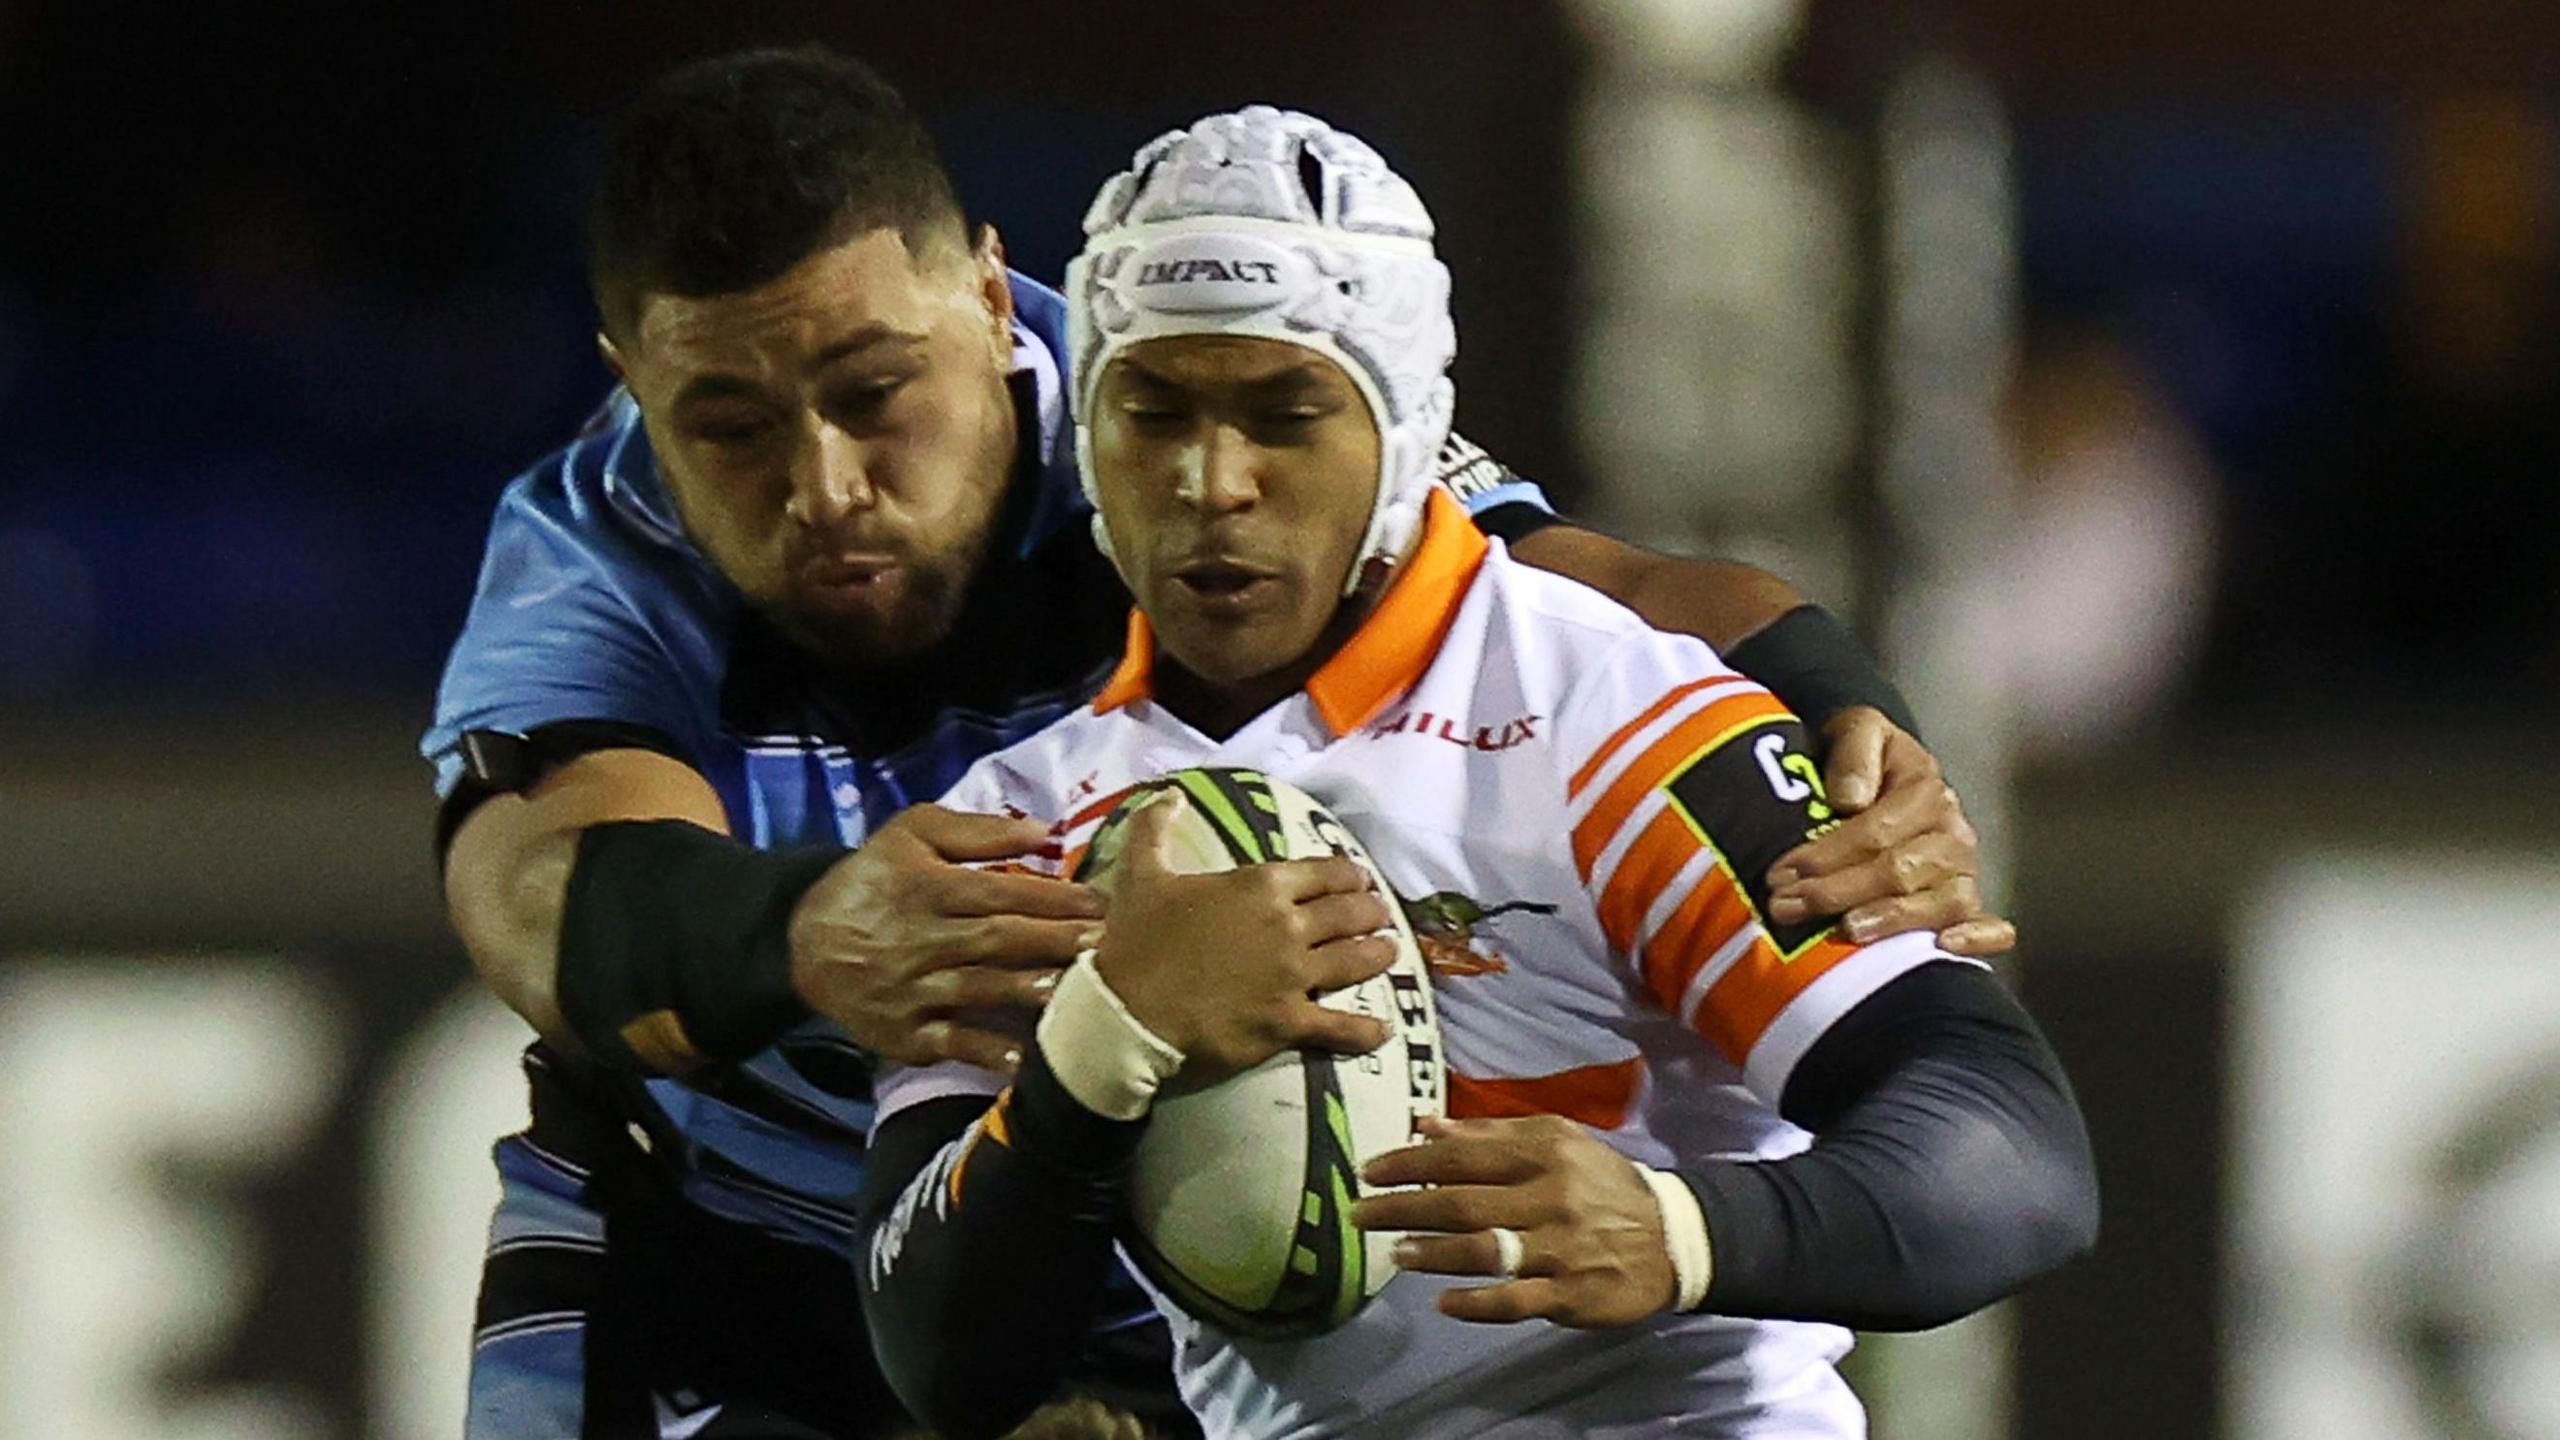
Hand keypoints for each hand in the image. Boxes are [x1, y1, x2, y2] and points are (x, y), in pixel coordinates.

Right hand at [788, 803, 1104, 1073]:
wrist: (804, 944)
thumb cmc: (874, 881)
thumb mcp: (911, 834)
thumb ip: (977, 831)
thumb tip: (1044, 832)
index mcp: (926, 887)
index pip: (1000, 892)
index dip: (1054, 898)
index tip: (1103, 903)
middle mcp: (922, 940)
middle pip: (1000, 940)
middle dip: (1059, 942)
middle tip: (1112, 946)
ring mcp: (914, 992)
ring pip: (983, 990)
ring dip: (1034, 993)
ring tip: (1084, 993)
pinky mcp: (907, 1035)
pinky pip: (955, 1045)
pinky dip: (992, 1053)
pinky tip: (1031, 1059)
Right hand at [1091, 791, 1396, 1083]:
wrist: (1128, 1011)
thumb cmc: (1137, 941)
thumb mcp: (1141, 875)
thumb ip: (1155, 829)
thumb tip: (1168, 794)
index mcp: (1260, 886)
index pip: (1324, 873)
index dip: (1349, 875)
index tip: (1359, 879)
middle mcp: (1287, 926)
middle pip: (1348, 914)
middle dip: (1370, 912)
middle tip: (1379, 914)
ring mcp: (1293, 976)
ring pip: (1356, 961)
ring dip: (1379, 955)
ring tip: (1390, 952)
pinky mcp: (1288, 1022)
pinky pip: (1340, 1027)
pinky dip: (1366, 1031)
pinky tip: (1383, 1031)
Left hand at [1353, 1114, 1674, 1327]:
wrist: (1672, 1236)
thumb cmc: (1600, 1184)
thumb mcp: (1557, 1142)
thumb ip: (1490, 1133)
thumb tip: (1425, 1126)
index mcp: (1544, 1153)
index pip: (1463, 1156)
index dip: (1410, 1163)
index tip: (1370, 1170)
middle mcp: (1550, 1197)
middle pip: (1463, 1202)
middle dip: (1403, 1207)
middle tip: (1362, 1214)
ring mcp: (1560, 1248)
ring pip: (1483, 1250)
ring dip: (1432, 1252)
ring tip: (1395, 1253)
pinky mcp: (1570, 1293)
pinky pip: (1513, 1300)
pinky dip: (1475, 1304)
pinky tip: (1443, 1301)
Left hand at [1764, 707, 2015, 956]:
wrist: (1879, 769)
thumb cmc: (1862, 759)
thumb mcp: (1856, 731)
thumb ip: (1854, 752)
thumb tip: (1849, 800)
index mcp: (1925, 791)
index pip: (1875, 831)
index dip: (1825, 855)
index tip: (1780, 874)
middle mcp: (1952, 834)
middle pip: (1900, 872)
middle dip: (1838, 893)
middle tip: (1786, 907)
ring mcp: (1964, 871)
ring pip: (1939, 903)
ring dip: (1890, 921)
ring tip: (1847, 931)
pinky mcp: (1969, 903)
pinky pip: (1991, 926)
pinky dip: (1976, 939)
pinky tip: (1943, 948)